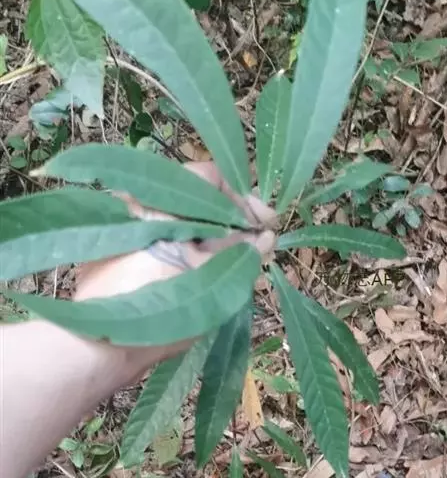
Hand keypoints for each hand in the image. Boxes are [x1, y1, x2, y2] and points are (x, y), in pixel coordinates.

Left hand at [73, 161, 276, 373]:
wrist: (100, 348)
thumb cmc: (158, 307)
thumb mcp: (209, 275)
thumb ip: (241, 249)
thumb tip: (266, 234)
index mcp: (157, 201)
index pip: (211, 178)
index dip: (243, 200)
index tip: (265, 224)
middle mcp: (138, 203)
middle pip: (198, 199)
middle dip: (232, 220)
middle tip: (257, 242)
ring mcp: (128, 226)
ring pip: (185, 220)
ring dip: (215, 235)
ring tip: (240, 257)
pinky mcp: (124, 249)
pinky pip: (168, 235)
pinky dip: (193, 245)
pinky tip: (211, 265)